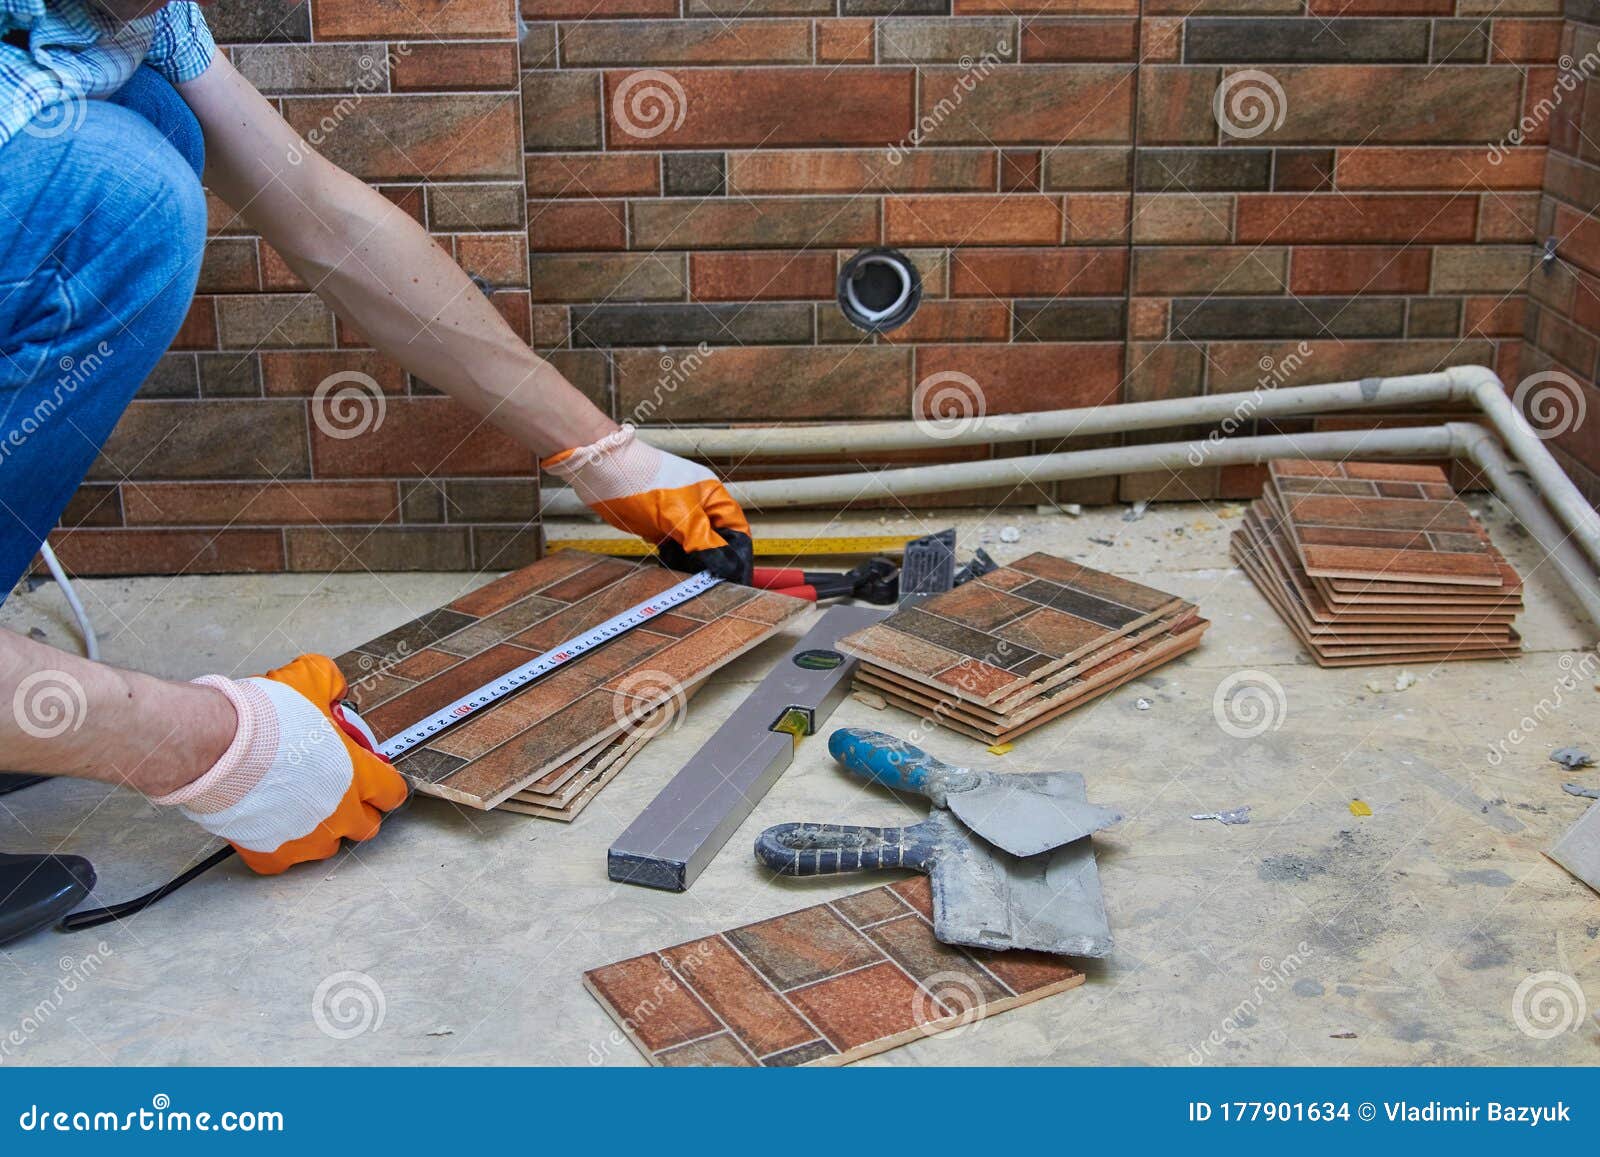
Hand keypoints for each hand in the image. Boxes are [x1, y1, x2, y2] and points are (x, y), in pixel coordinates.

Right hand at [154, 655, 407, 873]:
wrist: (218, 746)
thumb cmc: (267, 718)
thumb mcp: (309, 680)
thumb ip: (330, 683)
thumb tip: (334, 687)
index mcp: (358, 775)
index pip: (392, 792)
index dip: (384, 784)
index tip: (373, 777)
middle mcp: (340, 813)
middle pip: (366, 826)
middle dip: (358, 811)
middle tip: (338, 792)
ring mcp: (306, 838)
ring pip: (328, 847)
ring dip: (321, 831)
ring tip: (301, 808)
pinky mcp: (271, 853)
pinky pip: (282, 861)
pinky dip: (278, 847)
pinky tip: (270, 826)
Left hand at [544, 425, 753, 583]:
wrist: (604, 471)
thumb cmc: (643, 481)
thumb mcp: (679, 515)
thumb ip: (704, 542)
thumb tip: (724, 566)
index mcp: (713, 496)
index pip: (736, 530)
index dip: (738, 554)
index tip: (736, 579)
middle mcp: (699, 507)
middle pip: (717, 541)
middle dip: (715, 562)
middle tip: (713, 586)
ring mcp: (678, 517)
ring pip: (695, 548)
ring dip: (694, 564)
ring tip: (693, 582)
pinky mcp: (659, 527)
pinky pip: (675, 549)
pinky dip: (676, 561)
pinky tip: (673, 571)